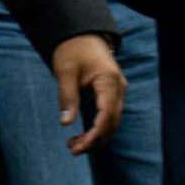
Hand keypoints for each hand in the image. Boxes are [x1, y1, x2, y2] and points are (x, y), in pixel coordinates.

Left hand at [51, 34, 126, 155]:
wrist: (82, 35)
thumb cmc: (72, 50)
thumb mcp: (65, 71)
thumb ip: (67, 97)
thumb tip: (66, 123)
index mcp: (109, 80)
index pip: (106, 115)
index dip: (95, 134)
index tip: (79, 146)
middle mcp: (118, 88)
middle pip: (112, 123)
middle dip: (94, 140)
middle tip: (72, 150)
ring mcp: (118, 91)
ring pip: (113, 123)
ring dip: (97, 137)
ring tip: (74, 145)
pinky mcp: (113, 94)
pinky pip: (110, 117)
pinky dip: (99, 129)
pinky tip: (83, 137)